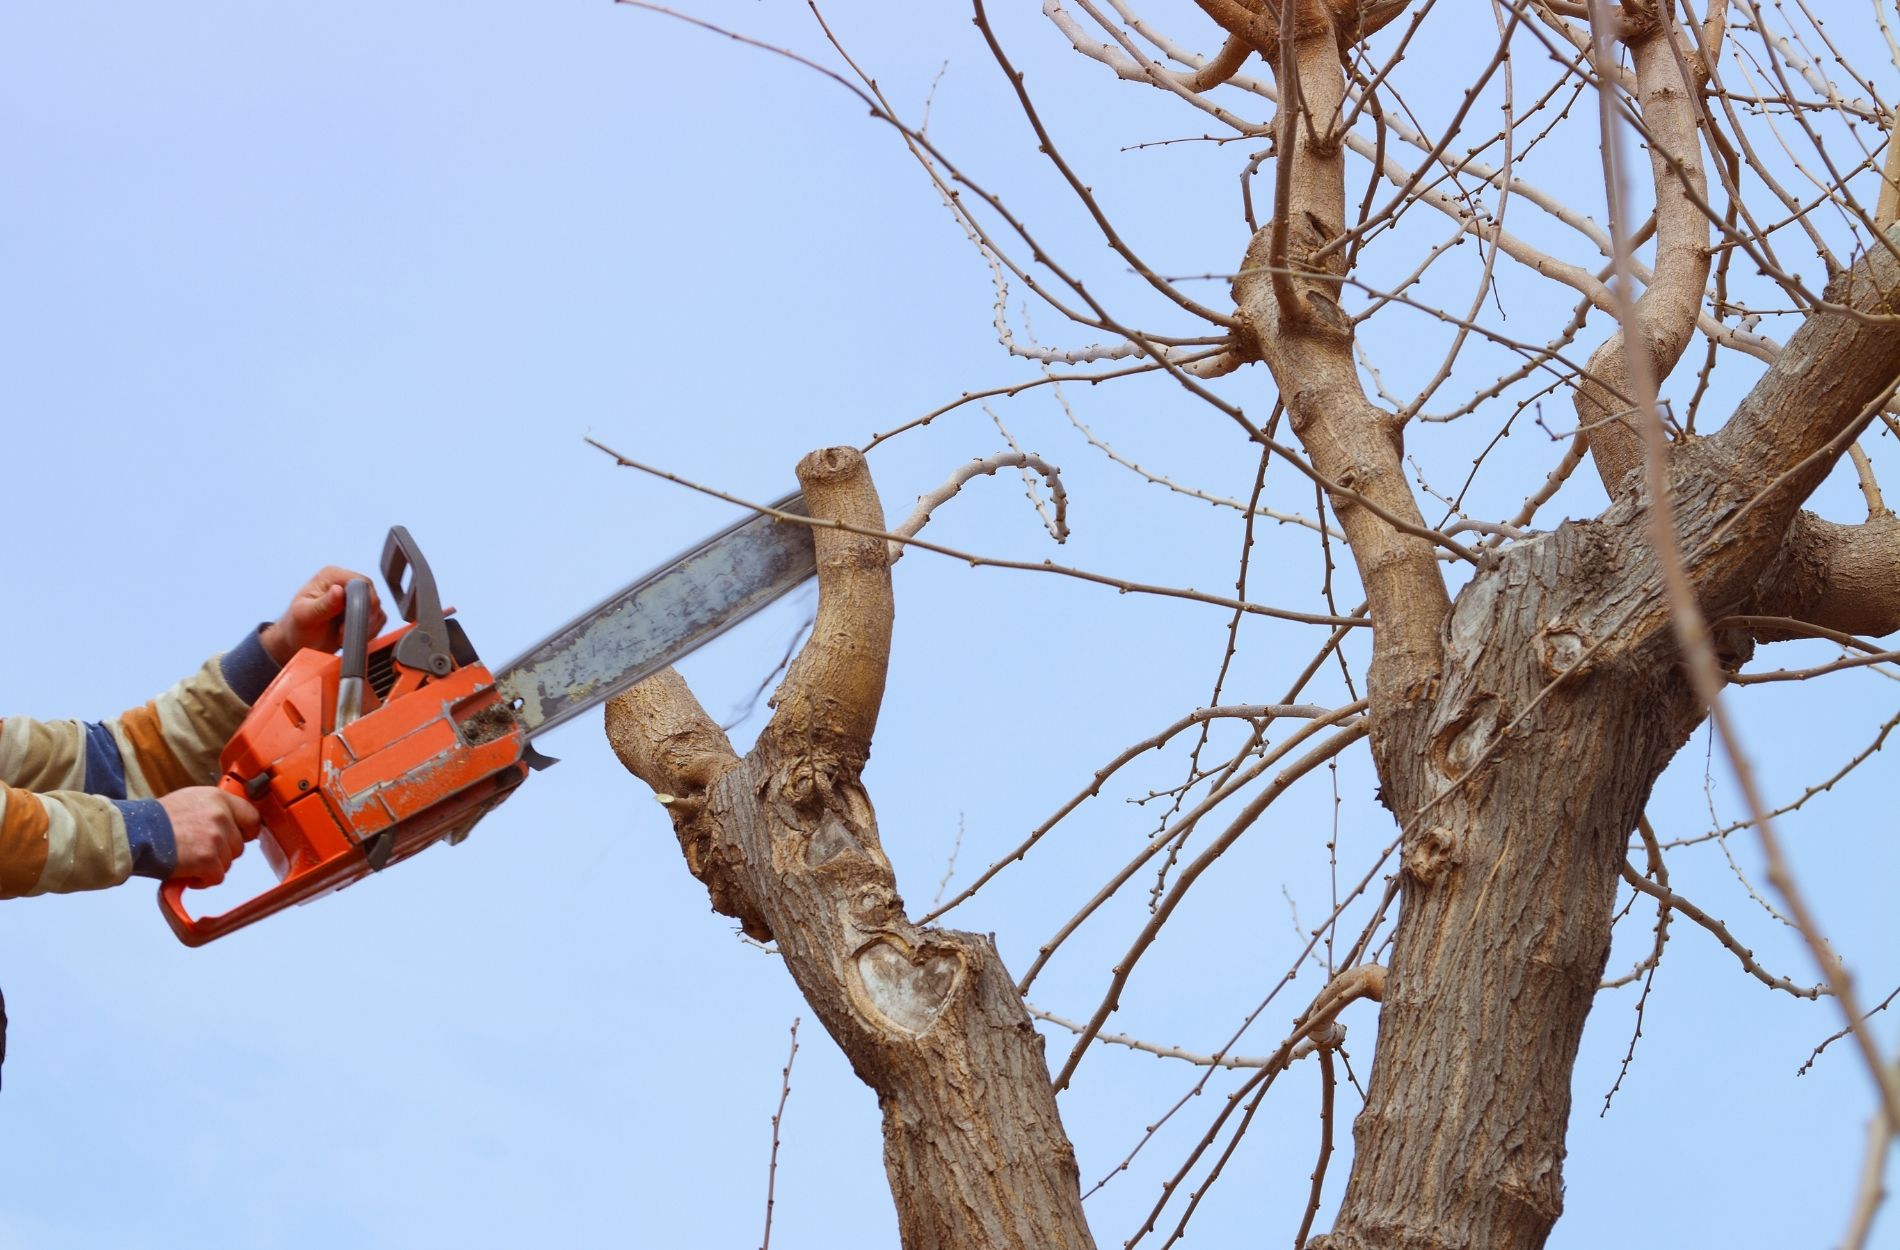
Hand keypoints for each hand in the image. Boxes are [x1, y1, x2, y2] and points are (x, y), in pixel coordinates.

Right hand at [160, 787, 258, 885]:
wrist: (134, 834)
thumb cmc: (155, 821)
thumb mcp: (190, 801)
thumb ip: (213, 810)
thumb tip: (231, 823)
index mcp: (218, 798)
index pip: (252, 817)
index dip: (245, 832)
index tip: (237, 839)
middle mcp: (221, 815)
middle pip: (239, 845)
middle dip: (222, 853)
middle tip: (199, 853)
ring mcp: (216, 837)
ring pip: (228, 862)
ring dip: (210, 867)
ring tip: (189, 861)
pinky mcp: (208, 858)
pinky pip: (217, 877)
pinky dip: (203, 881)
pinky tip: (187, 873)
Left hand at [260, 566, 386, 664]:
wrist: (296, 643)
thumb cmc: (295, 627)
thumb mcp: (304, 616)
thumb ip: (322, 604)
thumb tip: (338, 590)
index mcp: (331, 576)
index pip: (361, 583)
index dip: (362, 603)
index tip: (350, 622)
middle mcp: (345, 583)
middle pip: (373, 596)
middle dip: (362, 619)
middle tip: (343, 633)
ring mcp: (355, 597)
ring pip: (377, 610)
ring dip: (364, 628)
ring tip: (342, 637)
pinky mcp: (363, 612)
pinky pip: (378, 620)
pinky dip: (369, 633)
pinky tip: (350, 638)